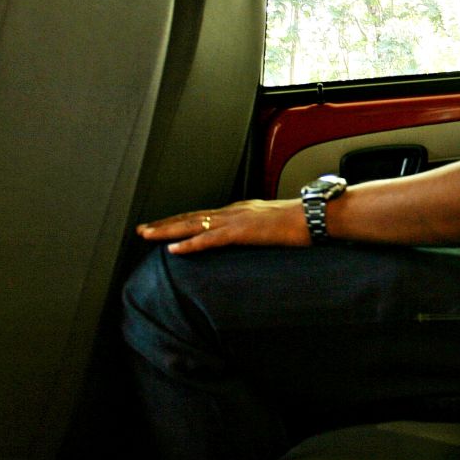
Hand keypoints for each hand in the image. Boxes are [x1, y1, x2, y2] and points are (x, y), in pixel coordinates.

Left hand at [137, 198, 310, 254]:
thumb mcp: (274, 226)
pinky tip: (174, 249)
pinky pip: (210, 239)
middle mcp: (234, 211)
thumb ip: (259, 230)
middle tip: (142, 230)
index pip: (203, 215)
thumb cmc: (303, 222)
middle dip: (164, 223)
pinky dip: (190, 244)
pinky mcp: (243, 231)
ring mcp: (237, 219)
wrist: (317, 216)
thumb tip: (253, 237)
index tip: (161, 226)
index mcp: (241, 210)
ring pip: (193, 225)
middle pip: (191, 217)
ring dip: (167, 230)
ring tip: (147, 236)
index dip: (180, 221)